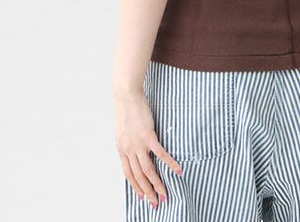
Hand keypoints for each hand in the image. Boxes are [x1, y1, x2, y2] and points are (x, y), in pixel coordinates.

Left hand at [114, 89, 182, 207]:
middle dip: (148, 192)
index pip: (129, 174)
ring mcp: (138, 144)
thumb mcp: (123, 130)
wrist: (126, 95)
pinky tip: (177, 170)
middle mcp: (128, 150)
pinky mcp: (148, 136)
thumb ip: (128, 143)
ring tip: (165, 194)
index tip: (143, 197)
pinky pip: (160, 154)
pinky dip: (169, 163)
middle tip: (156, 203)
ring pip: (148, 170)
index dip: (136, 187)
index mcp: (122, 149)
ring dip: (157, 184)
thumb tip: (135, 150)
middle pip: (139, 176)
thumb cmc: (126, 110)